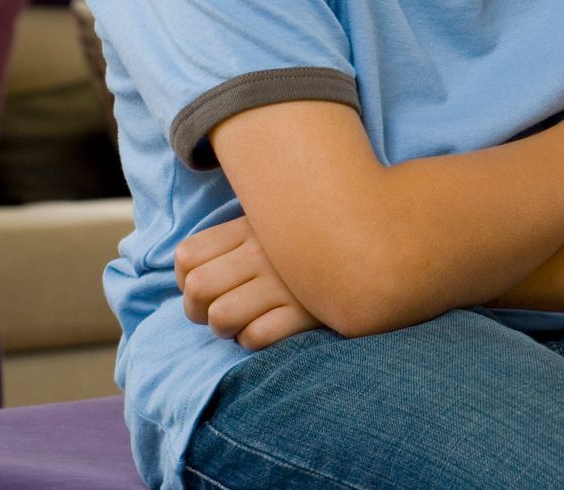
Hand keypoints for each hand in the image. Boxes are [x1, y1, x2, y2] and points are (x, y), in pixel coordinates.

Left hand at [177, 215, 323, 350]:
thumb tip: (191, 270)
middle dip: (198, 310)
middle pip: (197, 289)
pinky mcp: (305, 311)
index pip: (188, 256)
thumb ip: (237, 238)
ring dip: (225, 328)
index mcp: (253, 228)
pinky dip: (254, 339)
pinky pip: (256, 336)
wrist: (378, 249)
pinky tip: (270, 328)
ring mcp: (285, 283)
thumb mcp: (277, 224)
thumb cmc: (317, 242)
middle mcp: (264, 253)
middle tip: (218, 311)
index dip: (185, 279)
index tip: (206, 285)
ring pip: (221, 317)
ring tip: (243, 323)